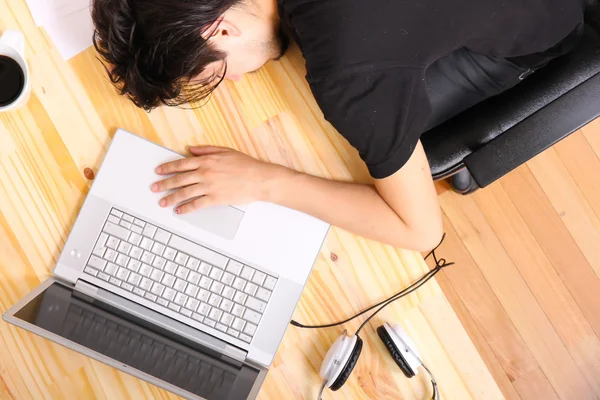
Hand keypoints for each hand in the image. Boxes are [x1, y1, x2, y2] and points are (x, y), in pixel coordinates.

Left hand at [151, 146, 288, 213]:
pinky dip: (186, 208)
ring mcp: (209, 187)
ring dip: (171, 198)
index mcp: (206, 161)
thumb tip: (190, 150)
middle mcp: (205, 173)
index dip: (168, 168)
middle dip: (164, 184)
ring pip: (184, 193)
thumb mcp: (225, 151)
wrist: (259, 178)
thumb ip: (206, 150)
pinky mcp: (215, 199)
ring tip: (163, 201)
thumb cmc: (245, 165)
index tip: (159, 171)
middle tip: (154, 188)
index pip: (181, 164)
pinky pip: (196, 204)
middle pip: (179, 179)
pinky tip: (179, 211)